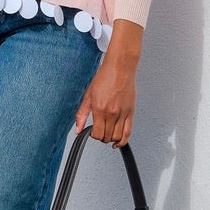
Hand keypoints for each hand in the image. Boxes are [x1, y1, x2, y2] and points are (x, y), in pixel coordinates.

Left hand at [74, 20, 142, 146]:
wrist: (120, 68)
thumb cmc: (105, 78)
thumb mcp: (88, 95)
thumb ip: (82, 114)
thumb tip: (78, 129)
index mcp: (100, 109)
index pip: (97, 134)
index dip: (93, 135)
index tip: (92, 131)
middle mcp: (112, 113)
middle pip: (107, 137)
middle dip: (101, 137)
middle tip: (99, 131)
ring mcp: (122, 113)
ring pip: (117, 137)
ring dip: (111, 139)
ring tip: (107, 133)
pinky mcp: (131, 112)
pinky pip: (128, 132)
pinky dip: (123, 140)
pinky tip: (118, 142)